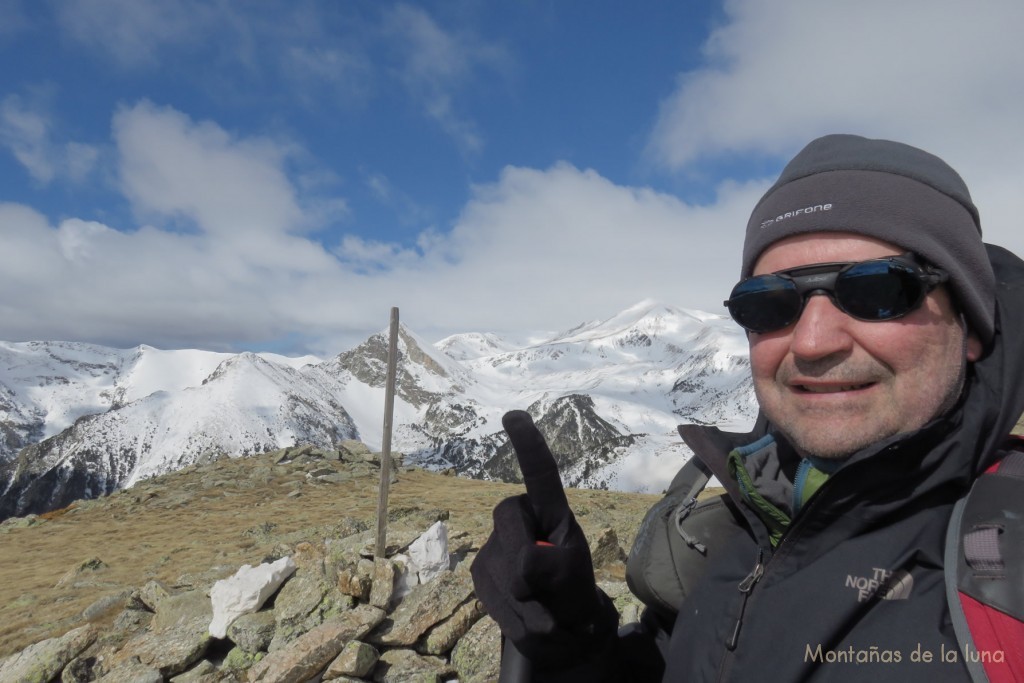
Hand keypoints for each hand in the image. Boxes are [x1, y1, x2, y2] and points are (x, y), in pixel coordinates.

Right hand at [471, 410, 617, 668]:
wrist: (560, 628)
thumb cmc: (573, 591)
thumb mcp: (574, 579)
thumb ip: (554, 569)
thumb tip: (523, 568)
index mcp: (549, 511)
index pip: (540, 474)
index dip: (528, 444)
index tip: (513, 415)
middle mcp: (517, 519)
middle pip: (513, 532)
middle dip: (531, 568)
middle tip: (552, 588)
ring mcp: (494, 544)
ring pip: (506, 577)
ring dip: (530, 605)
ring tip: (544, 606)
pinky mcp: (480, 571)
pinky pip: (496, 602)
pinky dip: (517, 620)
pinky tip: (526, 615)